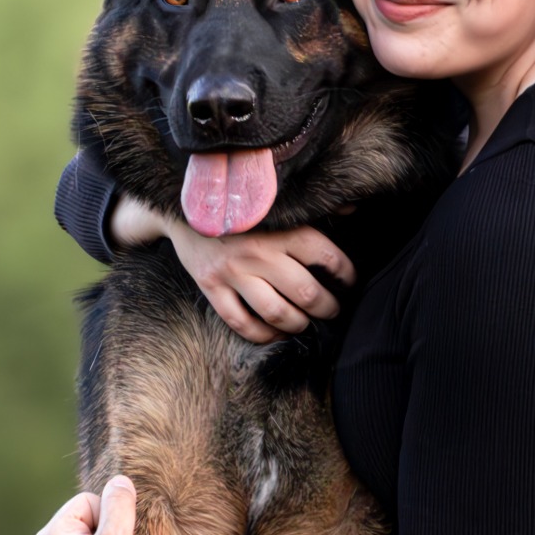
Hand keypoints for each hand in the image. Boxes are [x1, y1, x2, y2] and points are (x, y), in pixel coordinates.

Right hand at [108, 195, 354, 342]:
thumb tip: (352, 209)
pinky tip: (274, 333)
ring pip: (277, 313)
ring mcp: (233, 271)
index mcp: (281, 227)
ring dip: (298, 324)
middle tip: (332, 310)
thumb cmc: (239, 206)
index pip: (326, 257)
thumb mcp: (276, 200)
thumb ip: (314, 207)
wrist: (182, 205)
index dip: (345, 274)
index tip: (350, 281)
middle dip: (327, 307)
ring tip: (305, 323)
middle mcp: (259, 251)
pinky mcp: (211, 286)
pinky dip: (262, 335)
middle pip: (306, 292)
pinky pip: (241, 322)